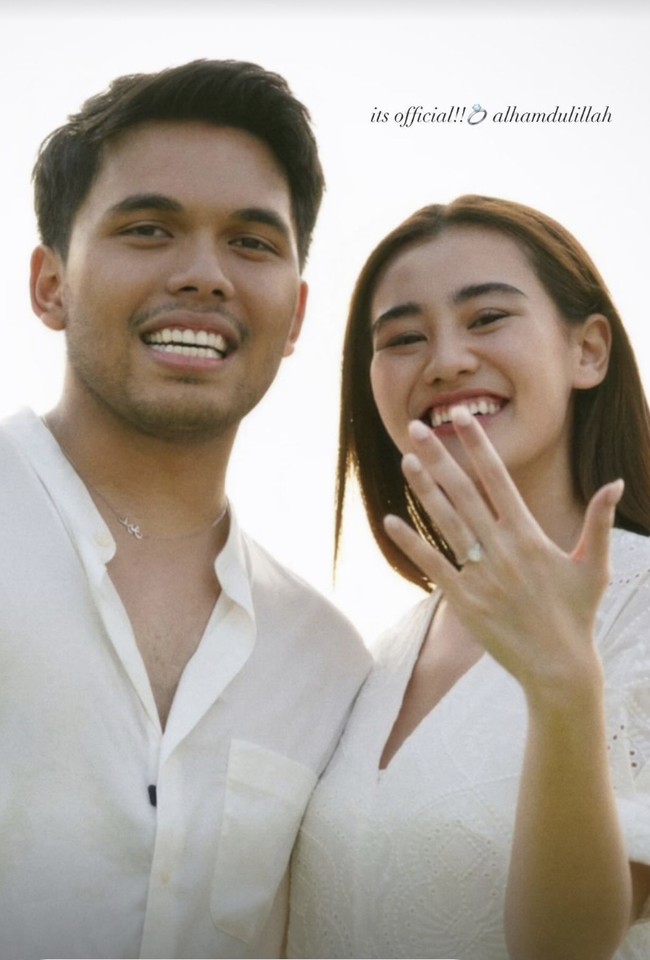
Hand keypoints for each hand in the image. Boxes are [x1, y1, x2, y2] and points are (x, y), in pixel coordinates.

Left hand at [384, 407, 623, 694]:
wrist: (557, 667)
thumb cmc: (576, 614)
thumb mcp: (595, 566)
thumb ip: (599, 521)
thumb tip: (617, 482)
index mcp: (529, 534)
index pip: (498, 477)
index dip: (478, 444)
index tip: (461, 417)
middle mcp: (501, 548)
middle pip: (463, 492)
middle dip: (439, 456)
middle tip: (416, 427)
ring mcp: (480, 574)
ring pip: (445, 522)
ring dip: (423, 489)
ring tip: (405, 460)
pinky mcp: (463, 600)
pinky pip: (432, 565)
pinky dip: (411, 543)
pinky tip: (391, 521)